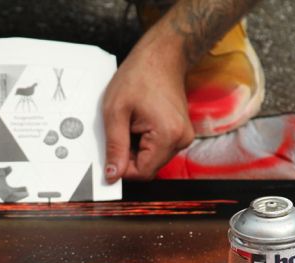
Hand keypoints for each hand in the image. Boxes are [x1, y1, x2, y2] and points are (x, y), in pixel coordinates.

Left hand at [102, 35, 194, 181]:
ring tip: (130, 123)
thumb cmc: (139, 75)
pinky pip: (157, 149)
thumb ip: (115, 147)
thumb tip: (112, 174)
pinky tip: (138, 123)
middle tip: (119, 131)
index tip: (111, 153)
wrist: (161, 55)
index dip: (123, 168)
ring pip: (152, 160)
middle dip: (129, 156)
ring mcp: (183, 137)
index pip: (142, 172)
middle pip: (148, 168)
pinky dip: (144, 142)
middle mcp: (181, 139)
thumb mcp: (115, 112)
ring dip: (136, 149)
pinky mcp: (180, 133)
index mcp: (168, 135)